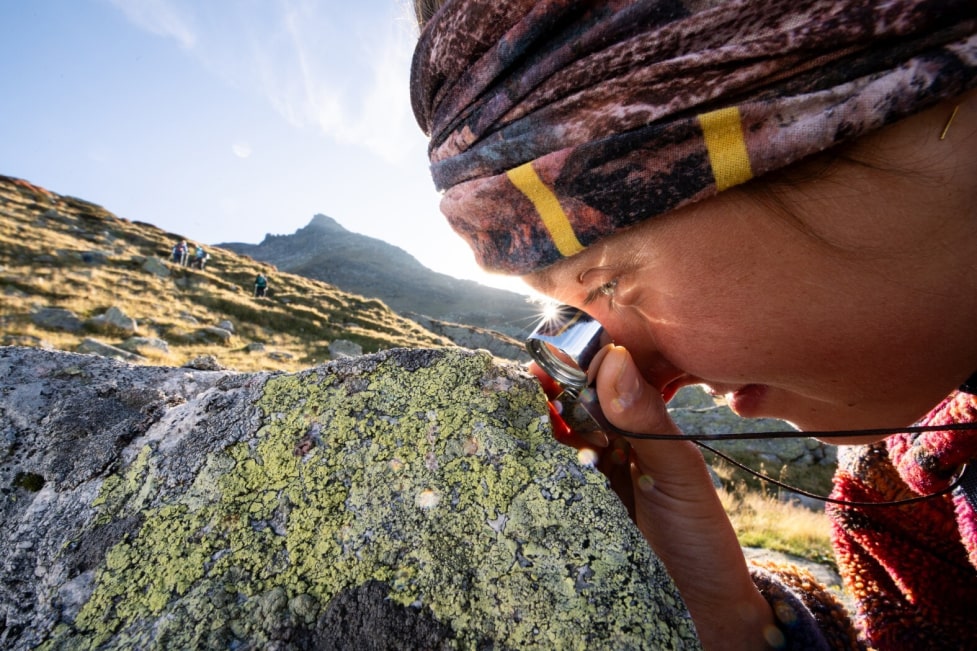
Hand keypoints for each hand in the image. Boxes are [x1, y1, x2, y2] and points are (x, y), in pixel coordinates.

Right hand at [538, 346, 775, 649]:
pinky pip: (547, 474)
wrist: (698, 601)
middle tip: (529, 378)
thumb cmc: (697, 533)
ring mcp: (590, 472)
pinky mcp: (571, 504)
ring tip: (518, 409)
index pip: (604, 378)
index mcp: (642, 423)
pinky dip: (533, 460)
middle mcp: (613, 441)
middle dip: (550, 387)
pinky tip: (521, 449)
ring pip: (555, 435)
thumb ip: (646, 419)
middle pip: (573, 402)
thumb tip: (612, 358)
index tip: (552, 355)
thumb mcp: (678, 472)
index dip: (578, 363)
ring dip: (537, 421)